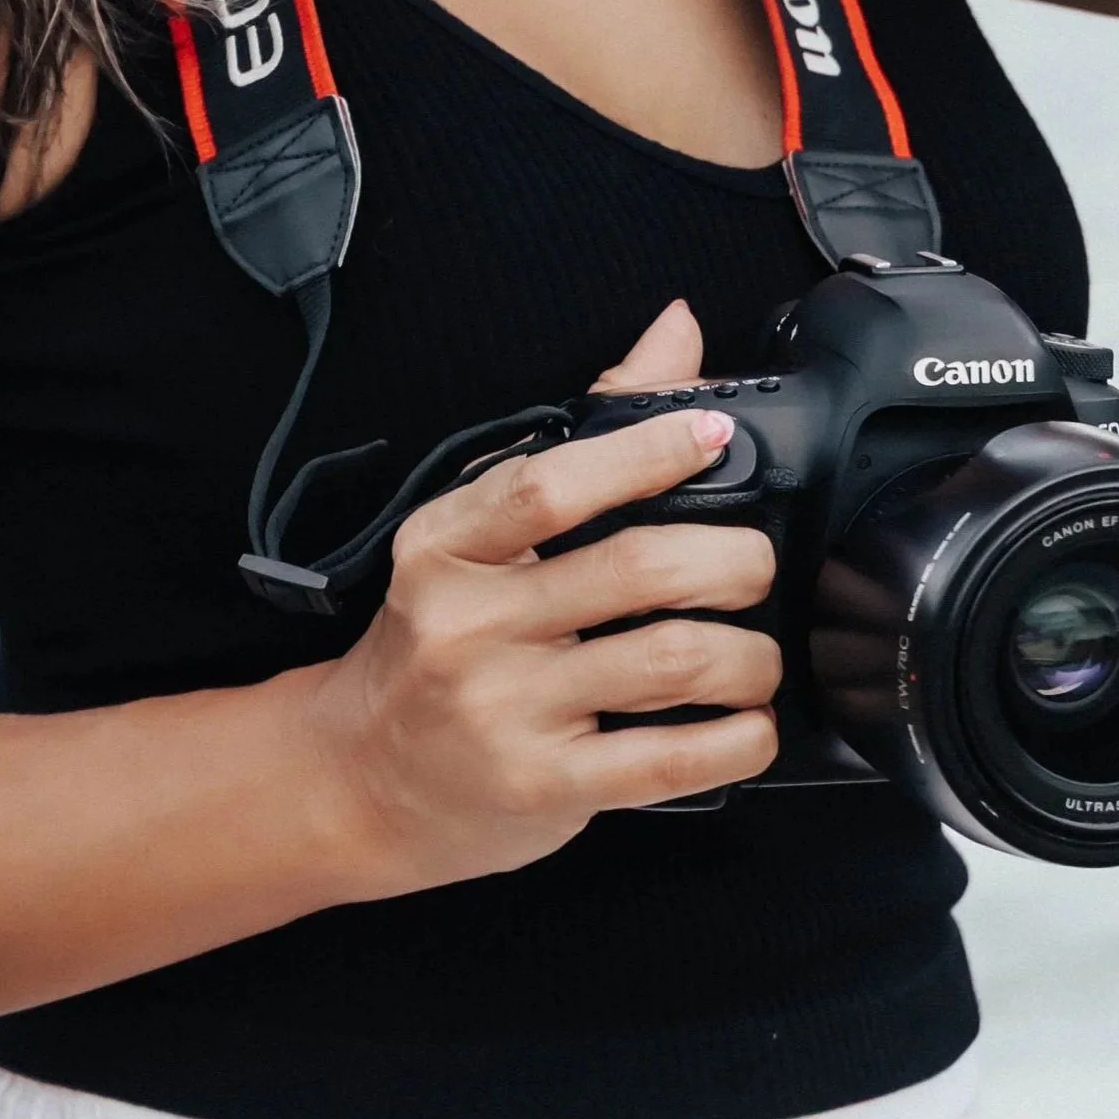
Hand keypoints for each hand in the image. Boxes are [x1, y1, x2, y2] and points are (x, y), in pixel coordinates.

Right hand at [296, 300, 779, 895]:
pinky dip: (736, 740)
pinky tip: (748, 724)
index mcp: (446, 546)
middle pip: (634, 571)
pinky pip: (669, 760)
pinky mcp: (542, 787)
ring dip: (747, 656)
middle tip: (753, 568)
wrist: (362, 780)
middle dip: (732, 562)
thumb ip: (585, 431)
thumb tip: (677, 330)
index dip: (644, 453)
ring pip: (669, 662)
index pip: (550, 485)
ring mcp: (503, 711)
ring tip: (755, 656)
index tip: (709, 435)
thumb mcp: (477, 535)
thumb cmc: (437, 640)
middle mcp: (468, 625)